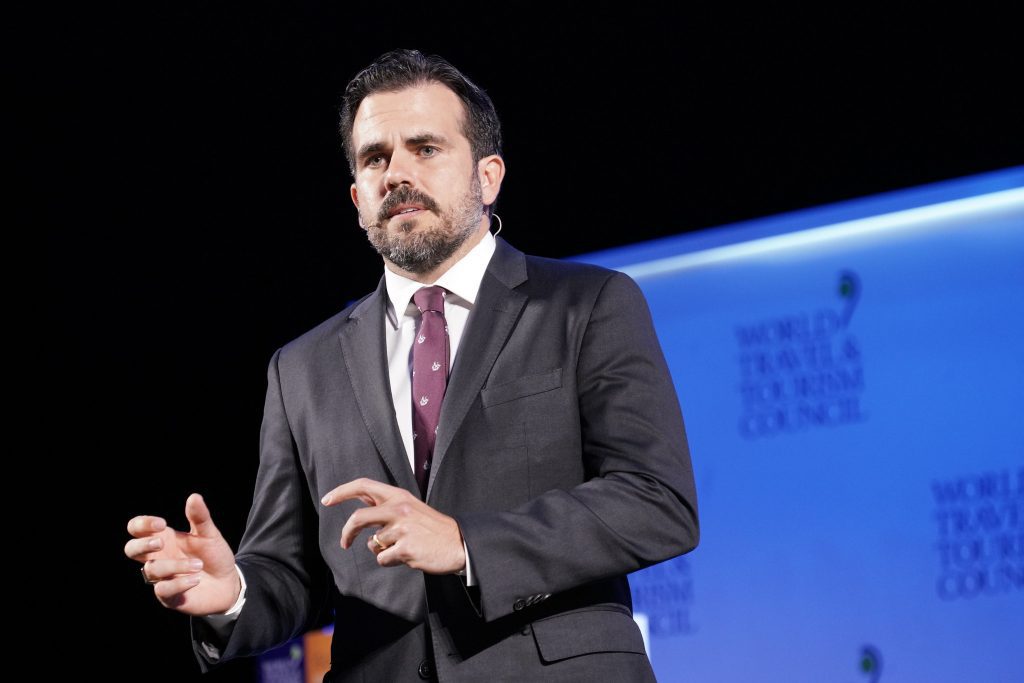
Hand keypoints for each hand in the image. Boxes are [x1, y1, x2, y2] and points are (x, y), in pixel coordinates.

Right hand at [124, 493, 239, 615]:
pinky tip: (196, 579)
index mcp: (164, 539)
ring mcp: (161, 577)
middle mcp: (158, 558)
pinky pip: (163, 590)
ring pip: (151, 570)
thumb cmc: (213, 556)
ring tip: (198, 564)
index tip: (162, 523)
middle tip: (162, 543)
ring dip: (175, 565)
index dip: (142, 524)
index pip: (137, 529)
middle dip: (142, 545)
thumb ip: (200, 518)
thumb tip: (194, 497)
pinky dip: (179, 583)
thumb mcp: (209, 535)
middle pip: (130, 549)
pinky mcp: (168, 596)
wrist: (228, 583)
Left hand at [321, 478, 465, 574]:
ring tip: (402, 548)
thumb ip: (387, 507)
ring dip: (382, 551)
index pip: (363, 485)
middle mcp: (398, 509)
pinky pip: (382, 559)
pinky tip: (407, 557)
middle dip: (346, 533)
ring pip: (372, 545)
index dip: (342, 492)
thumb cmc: (432, 528)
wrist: (459, 544)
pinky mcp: (405, 549)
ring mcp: (402, 529)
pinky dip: (390, 562)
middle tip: (345, 543)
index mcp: (399, 496)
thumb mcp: (411, 508)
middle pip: (358, 518)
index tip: (327, 500)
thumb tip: (361, 509)